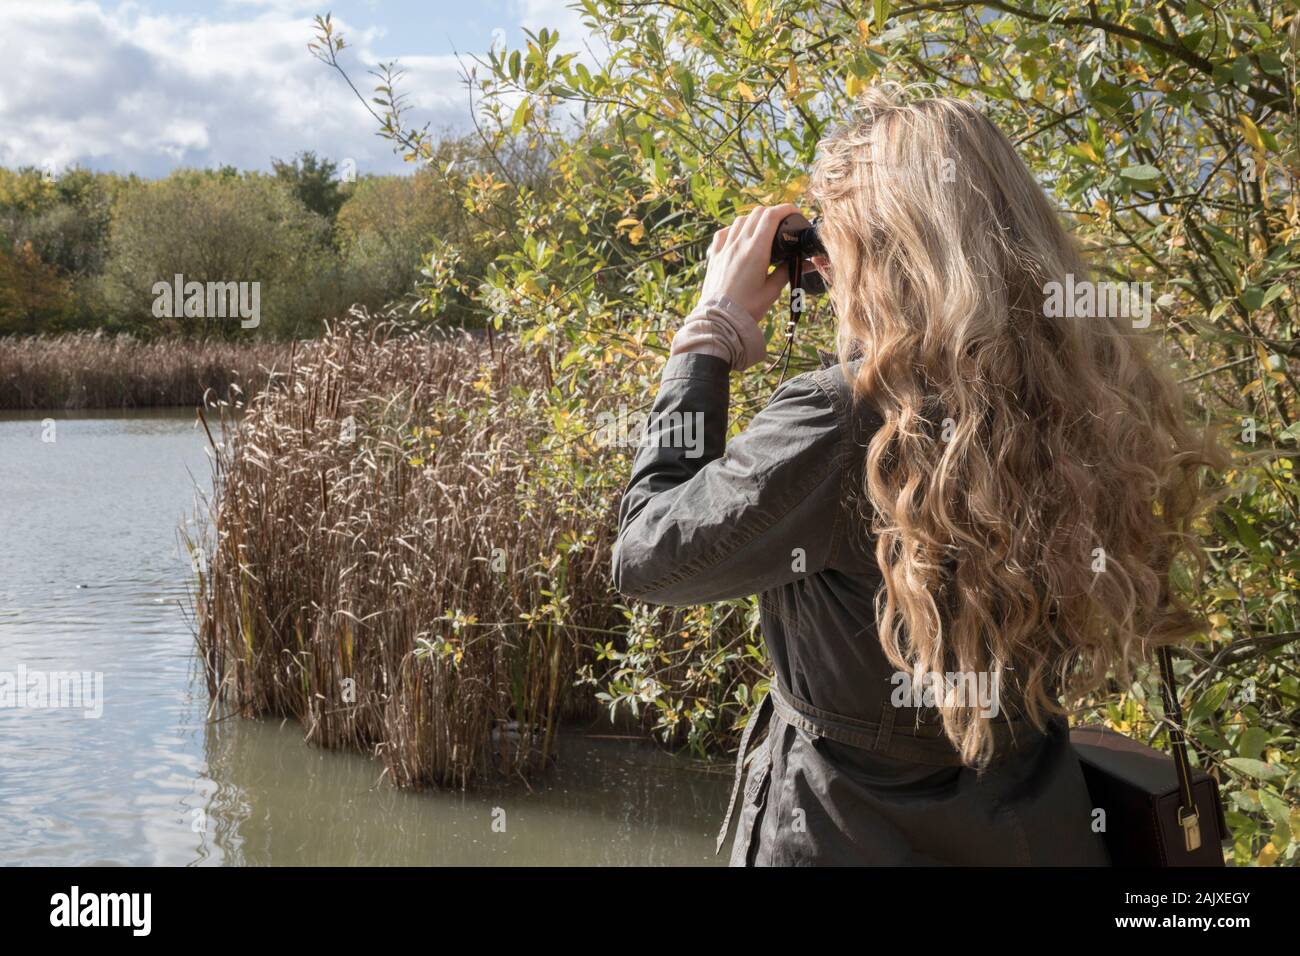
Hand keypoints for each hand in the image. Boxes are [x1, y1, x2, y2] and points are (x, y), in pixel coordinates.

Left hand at [697, 203, 801, 322]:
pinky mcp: (714, 256)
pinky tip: (739, 238)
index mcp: (756, 251)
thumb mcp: (772, 291)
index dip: (786, 209)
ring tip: (763, 231)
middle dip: (773, 213)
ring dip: (754, 220)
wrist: (720, 321)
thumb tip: (805, 262)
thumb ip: (788, 272)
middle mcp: (738, 244)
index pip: (771, 216)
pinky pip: (723, 233)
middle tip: (783, 224)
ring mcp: (724, 249)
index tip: (795, 212)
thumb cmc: (747, 308)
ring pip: (740, 220)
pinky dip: (734, 229)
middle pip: (757, 214)